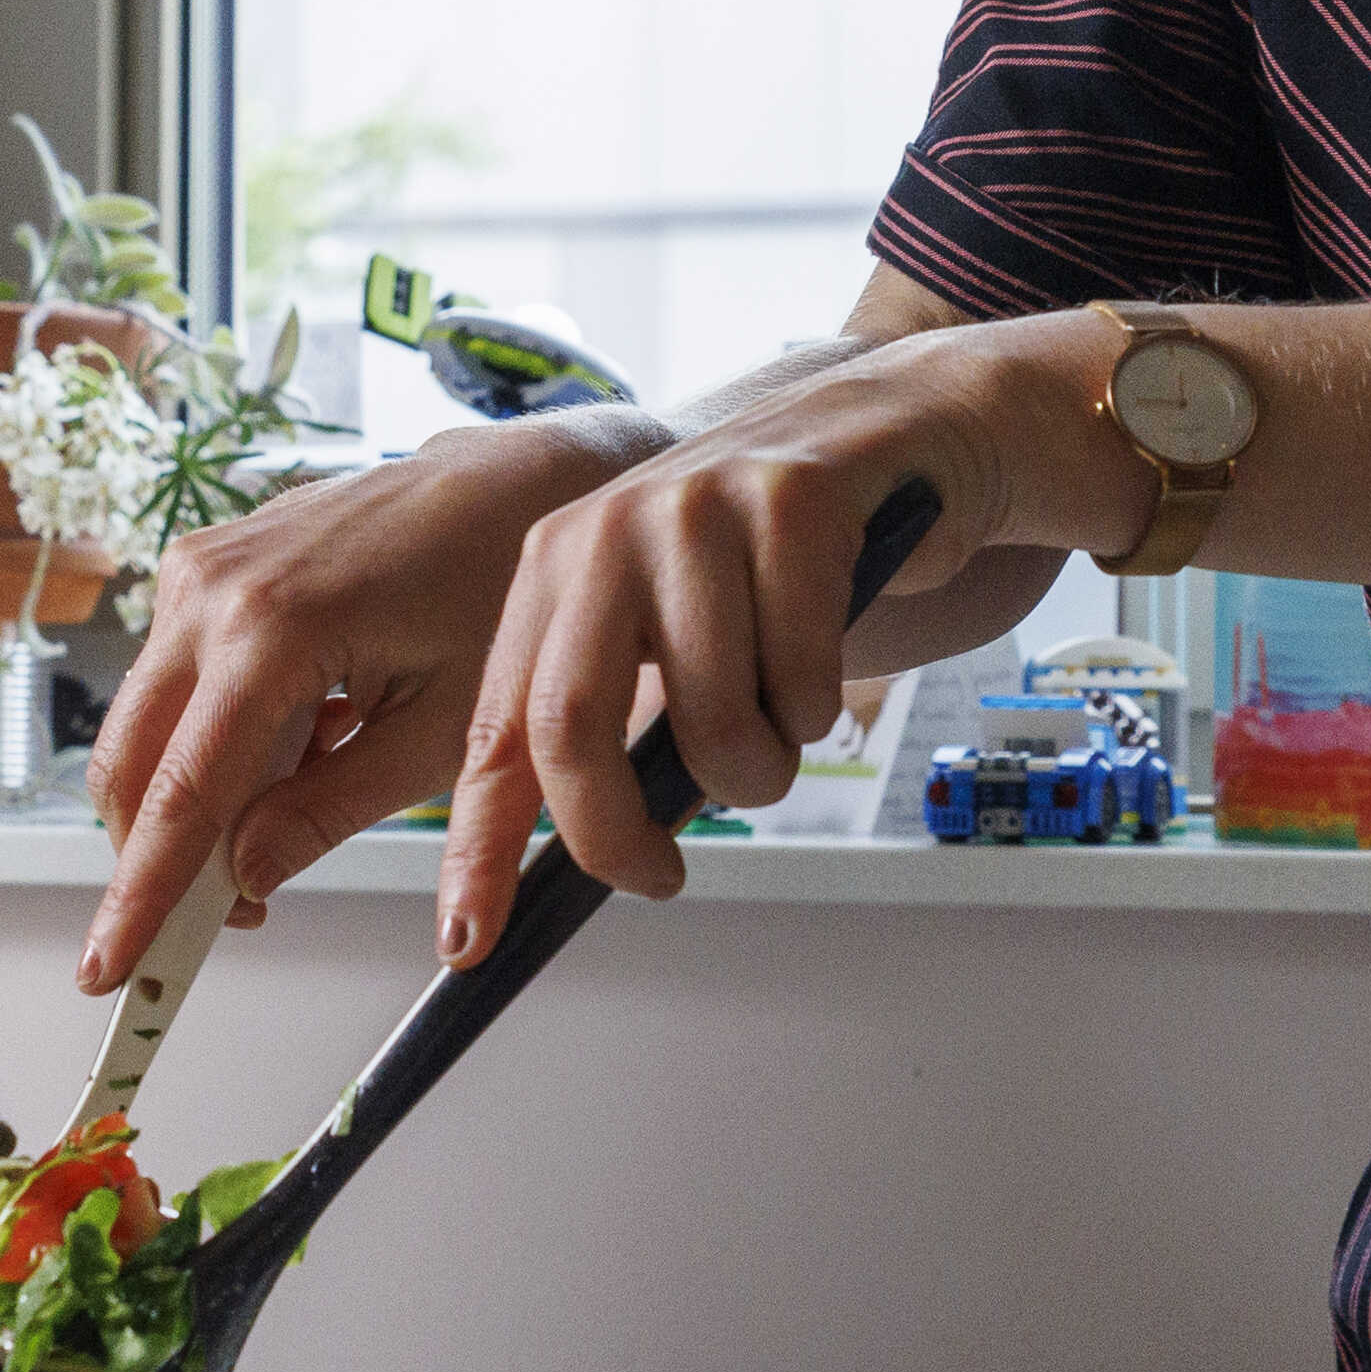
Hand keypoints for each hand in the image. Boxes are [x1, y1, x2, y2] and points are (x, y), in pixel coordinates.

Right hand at [79, 417, 646, 989]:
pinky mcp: (202, 566)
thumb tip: (244, 878)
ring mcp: (196, 567)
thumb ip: (329, 811)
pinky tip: (300, 742)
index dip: (141, 895)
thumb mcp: (437, 732)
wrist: (509, 484)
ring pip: (143, 729)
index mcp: (270, 627)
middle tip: (225, 921)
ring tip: (292, 814)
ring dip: (190, 800)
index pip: (181, 792)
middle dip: (155, 858)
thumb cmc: (495, 594)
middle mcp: (208, 587)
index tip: (110, 969)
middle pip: (130, 763)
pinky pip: (173, 683)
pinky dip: (211, 741)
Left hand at [445, 324, 1110, 962]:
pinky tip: (826, 655)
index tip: (470, 939)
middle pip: (570, 726)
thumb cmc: (780, 556)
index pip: (496, 727)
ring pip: (709, 717)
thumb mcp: (670, 626)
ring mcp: (693, 506)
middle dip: (616, 834)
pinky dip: (820, 703)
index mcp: (555, 568)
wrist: (900, 432)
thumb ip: (621, 721)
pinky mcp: (789, 498)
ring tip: (779, 725)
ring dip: (757, 767)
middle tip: (659, 875)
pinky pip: (802, 674)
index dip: (477, 844)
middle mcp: (604, 529)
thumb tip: (595, 853)